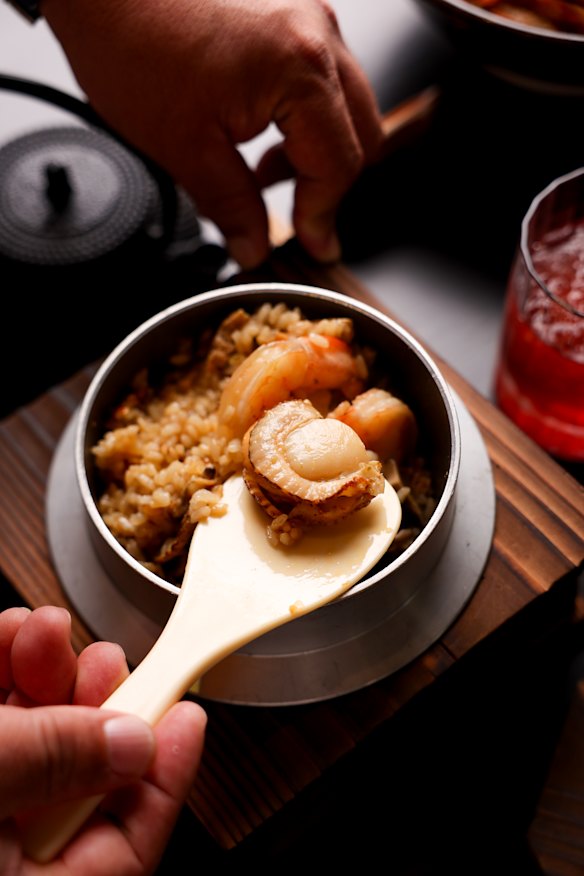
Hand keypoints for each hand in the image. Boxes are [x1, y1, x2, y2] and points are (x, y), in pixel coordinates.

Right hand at [0, 605, 206, 874]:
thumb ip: (56, 761)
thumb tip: (134, 741)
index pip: (126, 849)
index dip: (166, 777)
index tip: (188, 716)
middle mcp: (6, 852)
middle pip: (81, 777)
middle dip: (98, 700)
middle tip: (106, 658)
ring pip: (37, 736)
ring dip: (46, 670)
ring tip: (44, 629)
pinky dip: (6, 669)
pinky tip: (12, 633)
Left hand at [41, 0, 382, 267]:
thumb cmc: (130, 41)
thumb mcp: (184, 148)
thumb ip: (232, 206)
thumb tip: (255, 246)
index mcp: (301, 68)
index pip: (338, 164)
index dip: (323, 216)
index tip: (312, 247)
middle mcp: (316, 34)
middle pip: (360, 134)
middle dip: (329, 184)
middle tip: (297, 220)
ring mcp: (305, 16)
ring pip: (344, 106)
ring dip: (317, 150)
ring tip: (265, 176)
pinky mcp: (287, 13)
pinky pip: (320, 79)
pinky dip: (304, 118)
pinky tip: (262, 135)